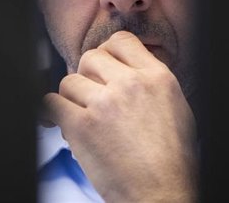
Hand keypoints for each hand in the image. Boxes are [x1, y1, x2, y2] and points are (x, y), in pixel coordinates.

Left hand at [41, 31, 197, 202]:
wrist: (163, 194)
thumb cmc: (173, 159)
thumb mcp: (176, 106)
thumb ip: (151, 82)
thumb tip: (126, 71)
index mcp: (157, 76)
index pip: (121, 41)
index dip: (107, 53)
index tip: (103, 69)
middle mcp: (131, 84)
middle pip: (90, 58)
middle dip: (86, 76)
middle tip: (90, 97)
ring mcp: (105, 103)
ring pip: (69, 81)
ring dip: (72, 99)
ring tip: (82, 118)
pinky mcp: (82, 127)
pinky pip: (51, 104)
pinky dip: (53, 113)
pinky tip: (60, 123)